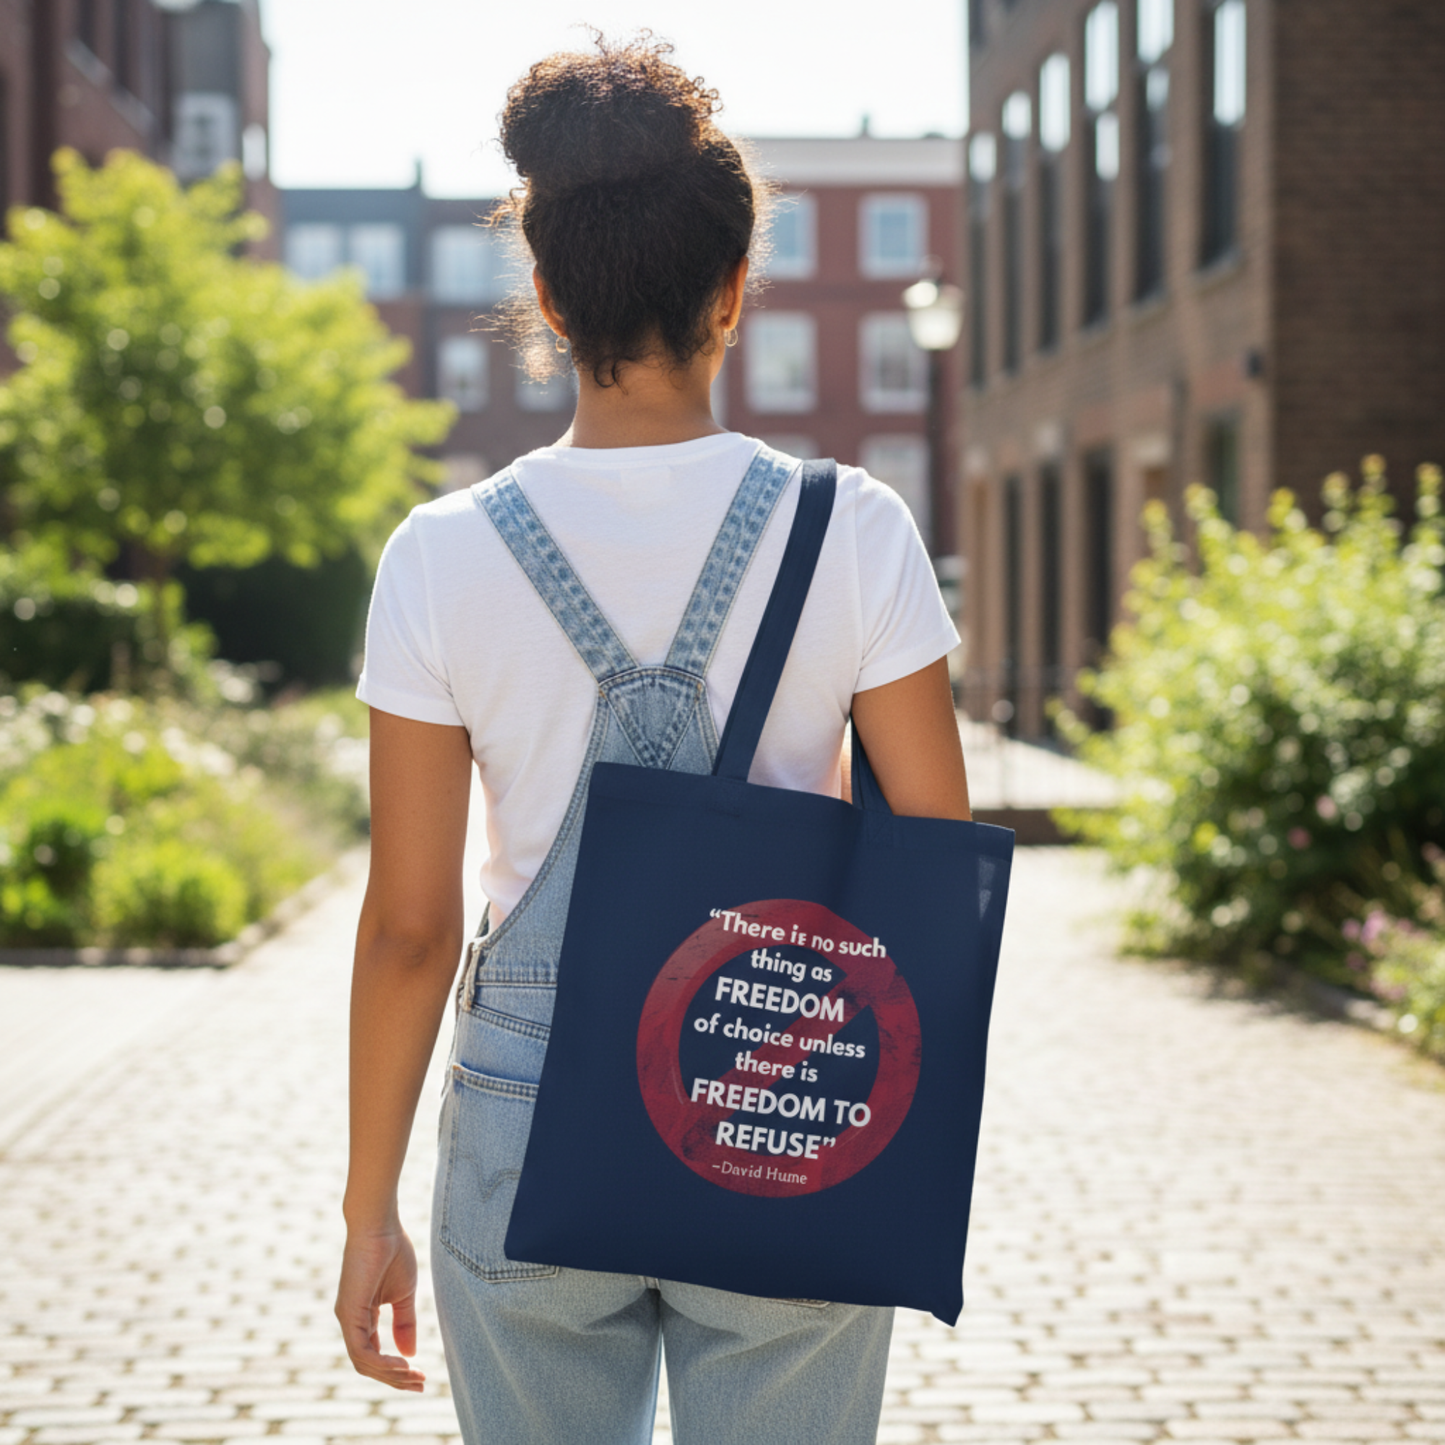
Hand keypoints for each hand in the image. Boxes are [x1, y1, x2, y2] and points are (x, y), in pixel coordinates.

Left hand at [335, 1224, 426, 1390]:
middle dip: (395, 1379)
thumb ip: (405, 1323)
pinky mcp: (349, 1313)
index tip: (421, 1375)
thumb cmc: (392, 1250)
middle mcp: (351, 1321)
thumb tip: (410, 1353)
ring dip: (390, 1375)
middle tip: (420, 1385)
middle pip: (368, 1365)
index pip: (374, 1354)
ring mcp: (347, 1318)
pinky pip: (362, 1350)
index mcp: (362, 1316)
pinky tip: (403, 1364)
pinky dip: (382, 1363)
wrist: (380, 1224)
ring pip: (364, 1363)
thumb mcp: (404, 1293)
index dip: (396, 1369)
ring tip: (414, 1376)